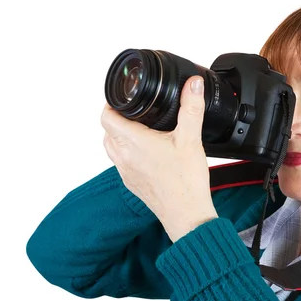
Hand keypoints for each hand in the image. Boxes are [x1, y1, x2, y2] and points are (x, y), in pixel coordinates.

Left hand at [101, 76, 217, 241]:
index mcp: (134, 142)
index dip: (111, 104)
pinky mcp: (132, 183)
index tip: (122, 99)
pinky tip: (146, 152)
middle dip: (117, 118)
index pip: (106, 117)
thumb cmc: (186, 182)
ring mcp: (126, 172)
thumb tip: (193, 85)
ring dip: (119, 135)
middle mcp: (124, 157)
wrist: (186, 215)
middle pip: (107, 131)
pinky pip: (120, 162)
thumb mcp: (192, 139)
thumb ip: (192, 108)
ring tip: (138, 129)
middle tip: (134, 111)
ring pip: (111, 147)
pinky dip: (126, 152)